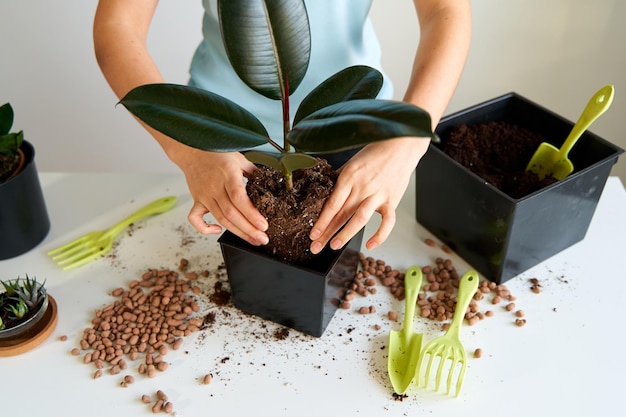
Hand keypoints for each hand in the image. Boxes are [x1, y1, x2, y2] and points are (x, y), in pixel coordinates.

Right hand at [168, 146, 268, 245]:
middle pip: (231, 213)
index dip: (251, 214)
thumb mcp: (240, 159)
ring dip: (238, 232)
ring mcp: (204, 196)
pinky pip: (195, 219)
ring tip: (253, 240)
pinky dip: (205, 228)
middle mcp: (214, 187)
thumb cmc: (217, 154)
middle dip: (248, 229)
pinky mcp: (197, 201)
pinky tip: (218, 231)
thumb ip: (254, 172)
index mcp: (228, 175)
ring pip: (220, 218)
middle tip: (262, 238)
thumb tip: (269, 184)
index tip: (263, 225)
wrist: (193, 151)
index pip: (239, 198)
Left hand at [308, 137, 429, 253]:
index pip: (331, 204)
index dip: (321, 221)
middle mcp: (363, 187)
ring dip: (346, 234)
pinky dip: (380, 236)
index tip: (312, 234)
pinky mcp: (392, 201)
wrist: (400, 145)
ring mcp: (378, 195)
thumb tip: (324, 194)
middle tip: (316, 247)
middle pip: (341, 214)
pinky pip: (387, 222)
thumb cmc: (374, 154)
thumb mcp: (351, 163)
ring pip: (360, 219)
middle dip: (327, 233)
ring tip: (334, 246)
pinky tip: (370, 245)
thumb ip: (339, 180)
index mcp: (349, 176)